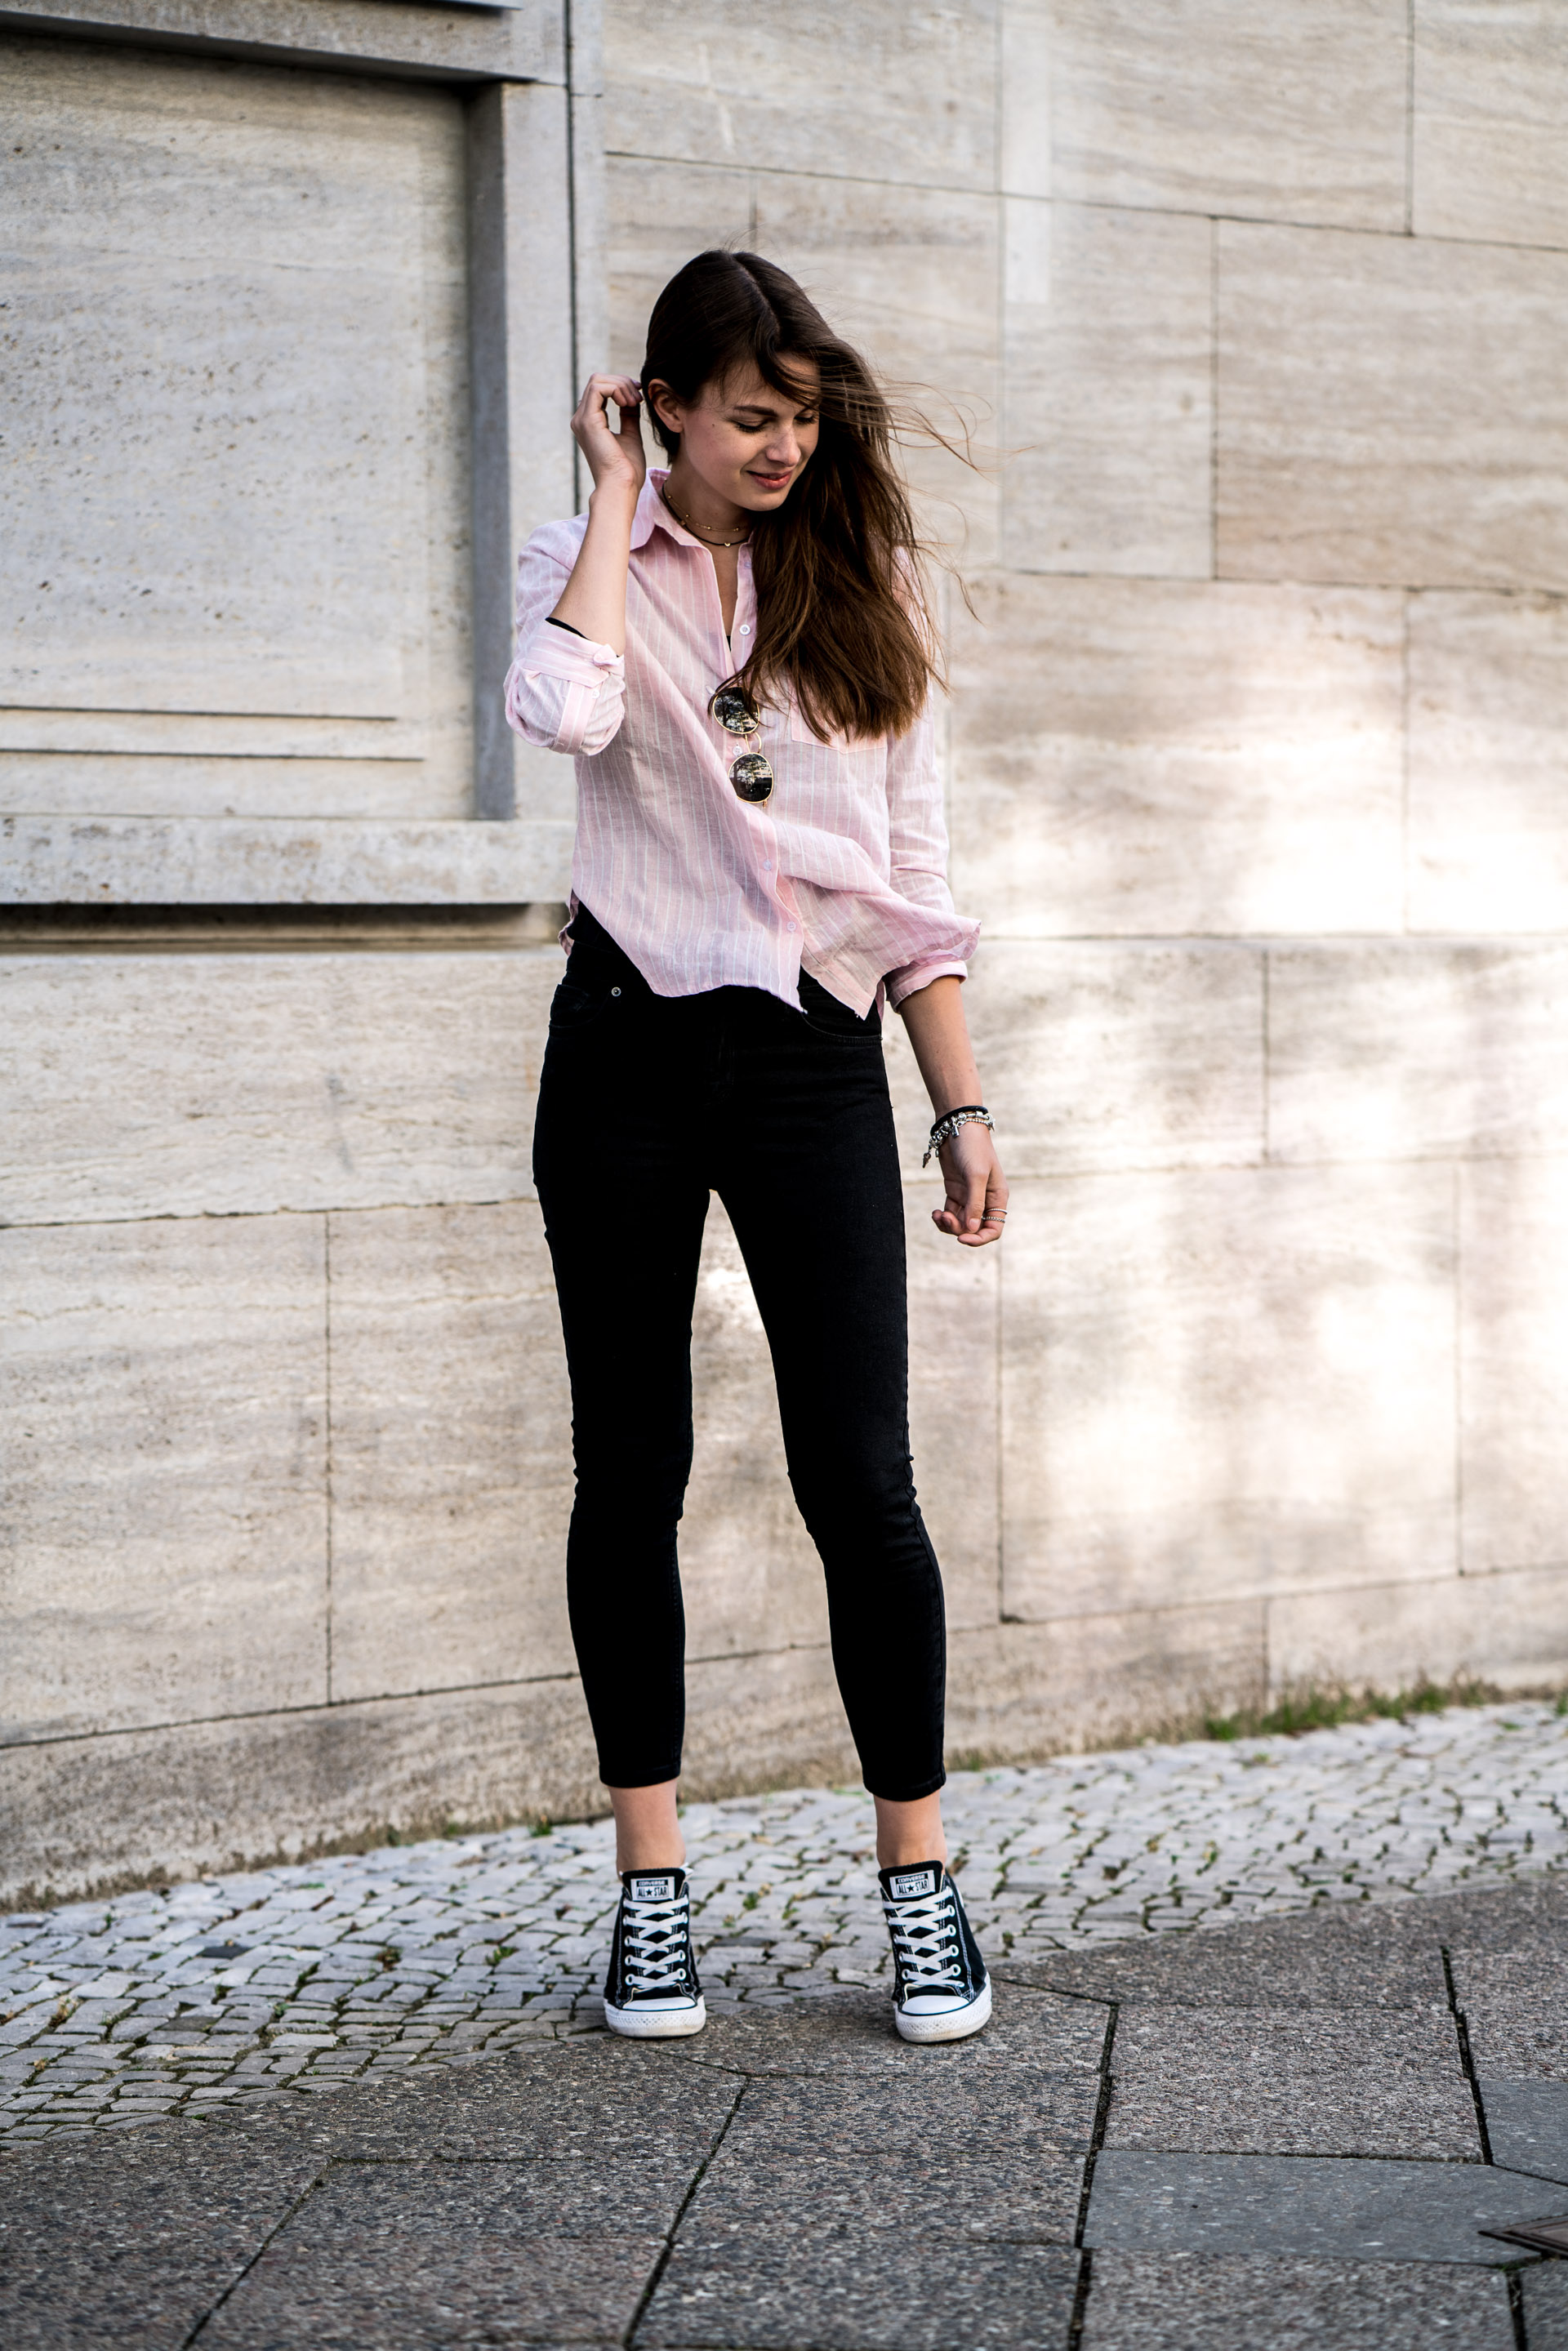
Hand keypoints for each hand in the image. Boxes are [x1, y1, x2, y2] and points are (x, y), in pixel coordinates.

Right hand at [571, 373, 645, 499]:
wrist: (622, 487)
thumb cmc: (627, 470)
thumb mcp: (630, 435)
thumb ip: (629, 416)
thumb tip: (633, 400)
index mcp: (589, 423)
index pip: (601, 390)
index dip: (621, 386)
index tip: (639, 396)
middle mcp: (581, 419)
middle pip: (598, 380)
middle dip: (622, 383)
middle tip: (639, 397)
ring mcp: (582, 419)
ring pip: (597, 380)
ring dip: (621, 385)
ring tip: (635, 401)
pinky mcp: (588, 420)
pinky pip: (599, 388)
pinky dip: (617, 389)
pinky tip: (629, 403)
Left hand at [933, 1123, 1007, 1246]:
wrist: (957, 1126)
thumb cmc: (973, 1147)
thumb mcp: (976, 1175)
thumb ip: (975, 1203)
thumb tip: (972, 1229)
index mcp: (997, 1197)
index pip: (994, 1229)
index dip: (979, 1239)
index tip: (962, 1239)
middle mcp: (985, 1200)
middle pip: (974, 1228)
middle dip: (959, 1229)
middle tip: (945, 1217)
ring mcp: (969, 1197)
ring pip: (960, 1223)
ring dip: (948, 1225)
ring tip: (938, 1215)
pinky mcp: (955, 1192)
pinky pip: (950, 1214)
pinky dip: (942, 1218)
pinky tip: (935, 1213)